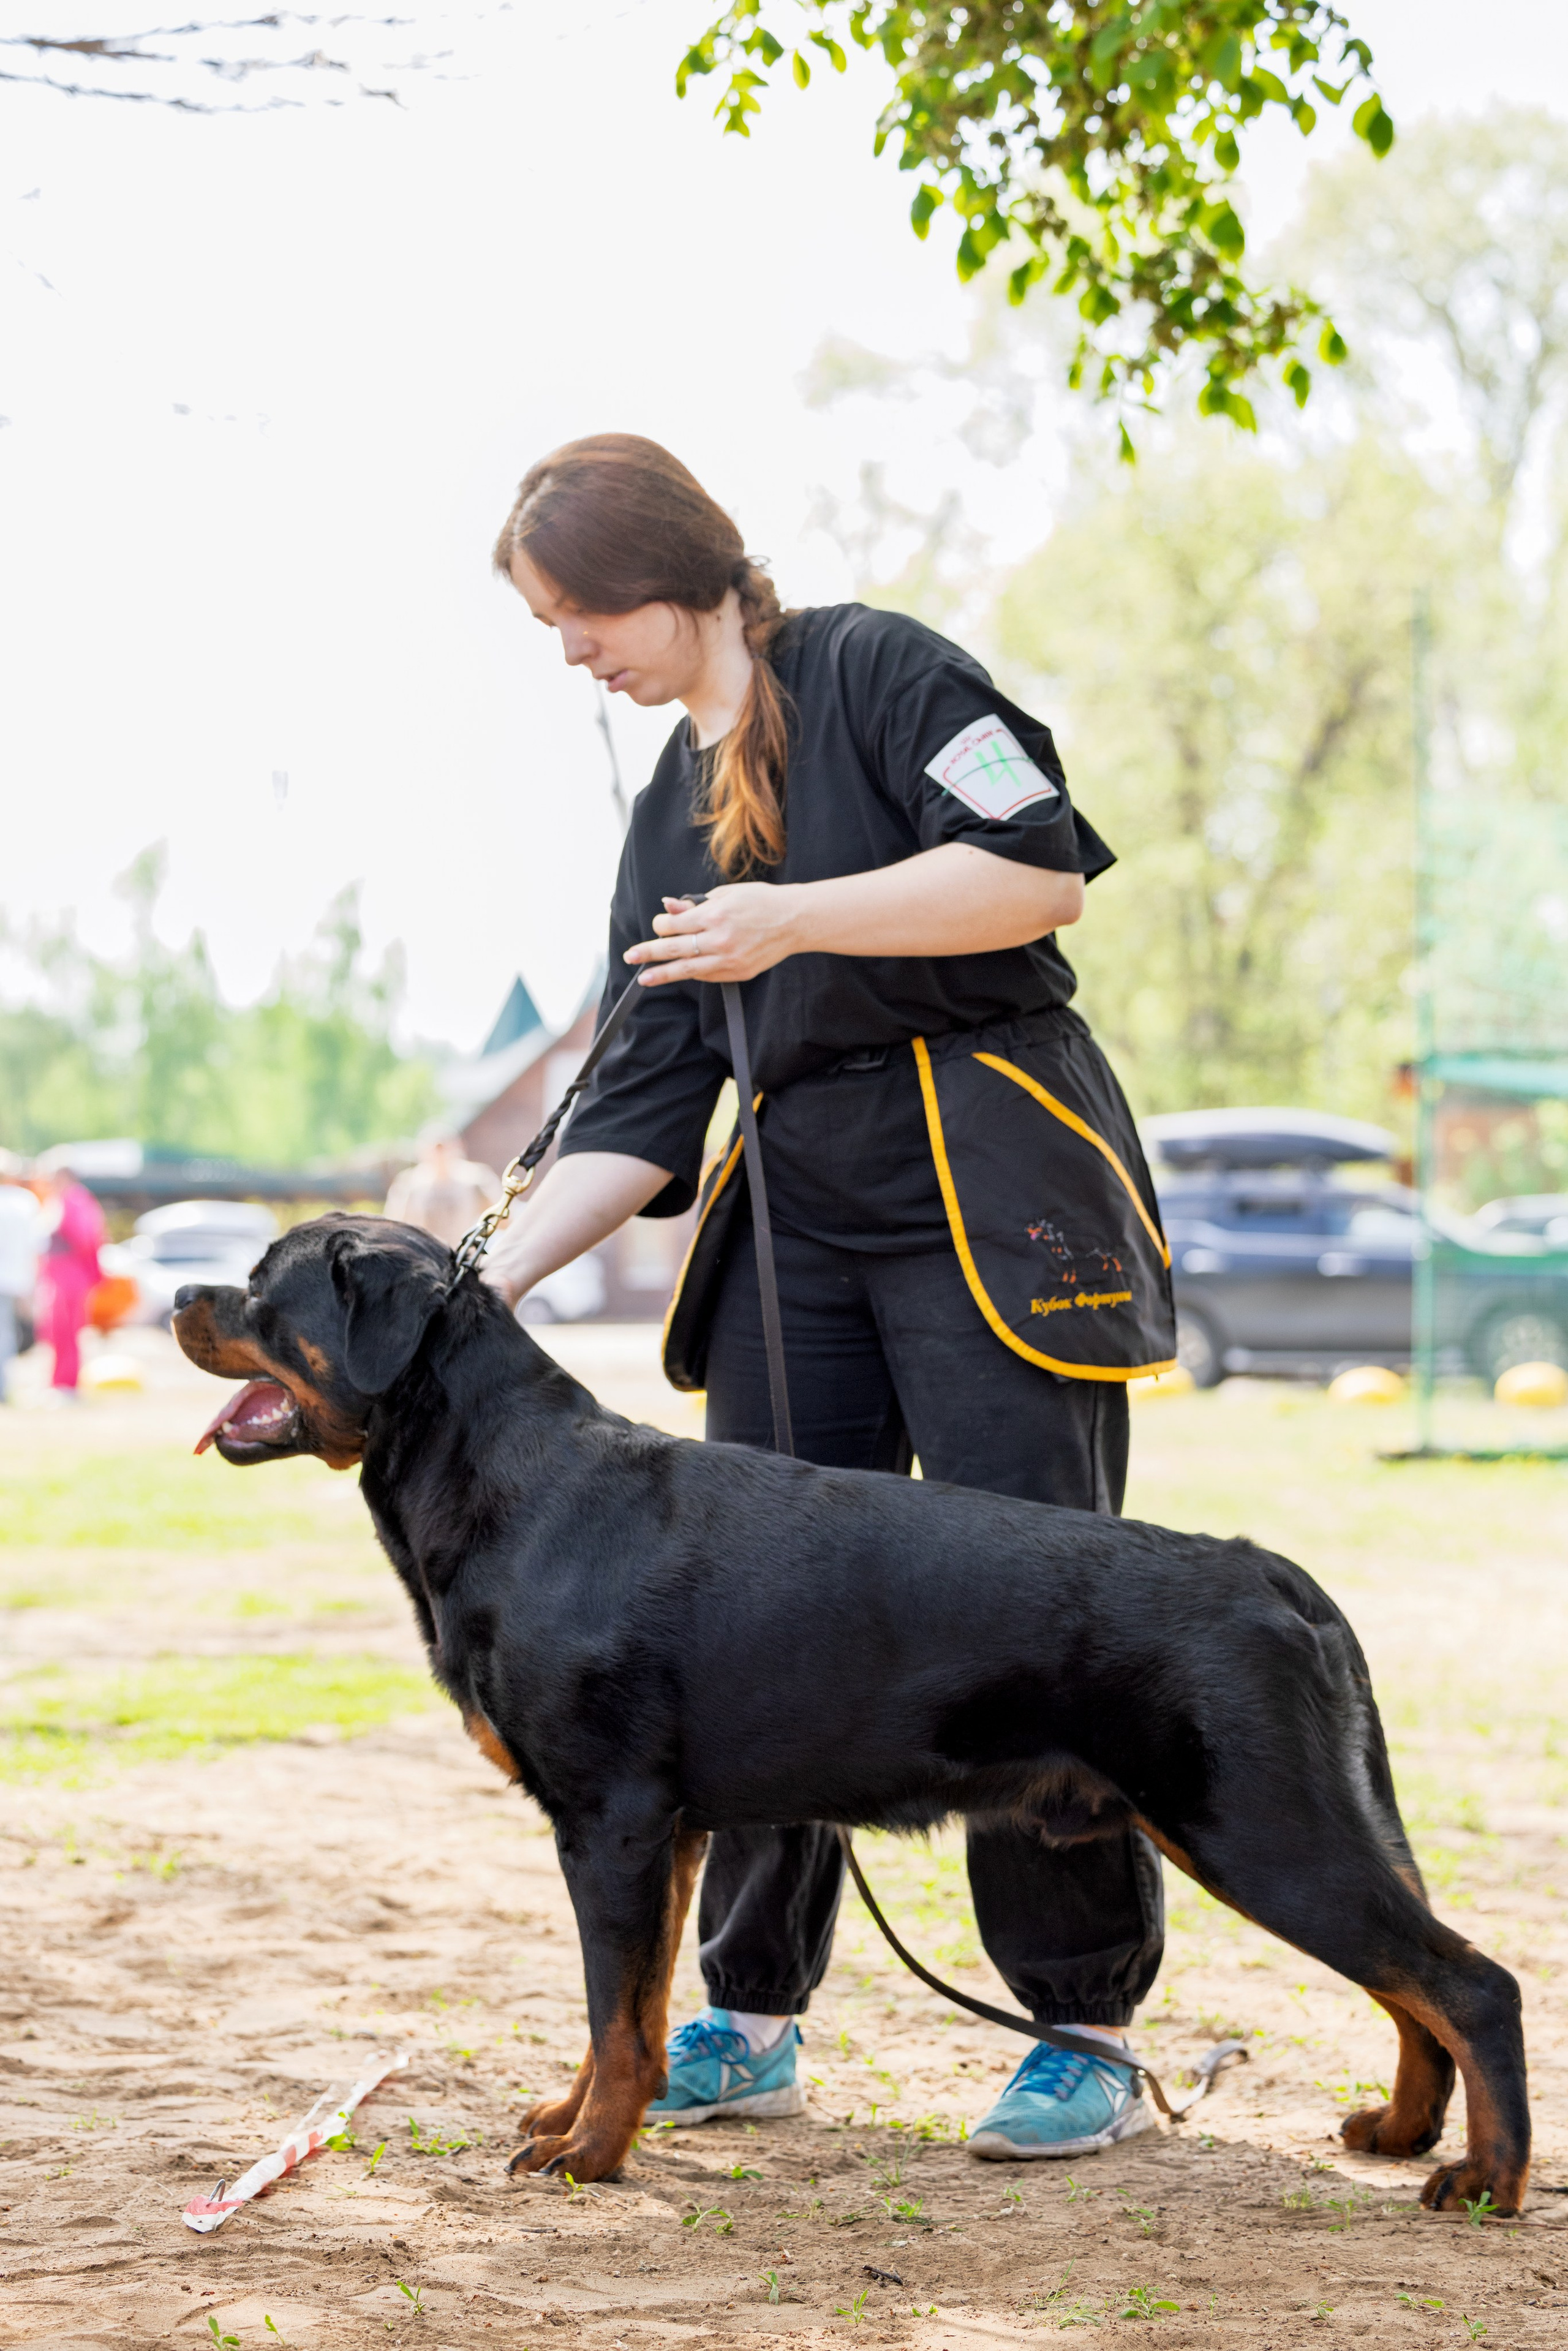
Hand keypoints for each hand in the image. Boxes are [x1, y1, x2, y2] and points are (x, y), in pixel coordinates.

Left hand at [625, 887, 801, 986]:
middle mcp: (719, 939)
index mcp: (714, 915)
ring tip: (645, 978)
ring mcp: (729, 959)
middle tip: (630, 957)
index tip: (658, 925)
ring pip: (687, 969)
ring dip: (663, 974)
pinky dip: (692, 973)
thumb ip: (694, 903)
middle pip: (673, 949)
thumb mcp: (726, 894)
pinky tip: (680, 972)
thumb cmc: (761, 901)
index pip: (673, 925)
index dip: (660, 925)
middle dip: (648, 953)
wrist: (794, 921)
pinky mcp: (738, 972)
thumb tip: (668, 906)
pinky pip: (707, 975)